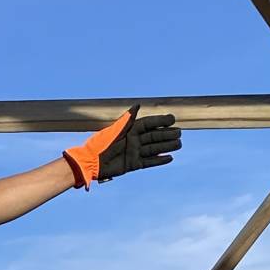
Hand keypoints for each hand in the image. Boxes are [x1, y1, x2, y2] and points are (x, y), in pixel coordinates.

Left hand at [63, 106, 179, 188]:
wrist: (90, 162)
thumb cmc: (100, 143)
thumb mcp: (114, 129)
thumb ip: (127, 119)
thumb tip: (138, 105)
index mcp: (130, 130)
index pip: (149, 124)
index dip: (161, 122)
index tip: (172, 119)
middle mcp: (134, 141)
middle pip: (154, 136)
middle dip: (167, 135)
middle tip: (179, 133)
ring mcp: (134, 153)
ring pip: (154, 149)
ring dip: (167, 146)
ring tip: (179, 144)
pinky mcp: (133, 165)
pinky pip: (149, 162)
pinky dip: (159, 160)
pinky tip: (170, 158)